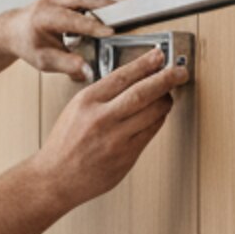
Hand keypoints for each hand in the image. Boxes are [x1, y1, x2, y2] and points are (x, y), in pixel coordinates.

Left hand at [5, 0, 131, 81]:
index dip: (93, 26)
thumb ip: (68, 65)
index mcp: (43, 17)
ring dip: (103, 3)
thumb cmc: (29, 45)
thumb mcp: (45, 61)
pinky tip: (110, 13)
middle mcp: (50, 0)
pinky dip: (98, 3)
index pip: (73, 20)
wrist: (14, 31)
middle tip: (125, 16)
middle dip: (104, 7)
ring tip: (121, 14)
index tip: (111, 32)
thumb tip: (88, 71)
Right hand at [36, 45, 180, 206]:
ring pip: (153, 113)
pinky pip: (151, 132)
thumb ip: (102, 95)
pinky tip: (159, 114)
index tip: (159, 55)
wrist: (55, 178)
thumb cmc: (64, 145)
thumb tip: (133, 79)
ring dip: (166, 100)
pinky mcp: (126, 156)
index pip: (123, 75)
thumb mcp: (76, 109)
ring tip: (168, 93)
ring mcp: (115, 139)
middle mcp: (101, 119)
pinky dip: (158, 119)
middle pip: (143, 92)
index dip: (145, 63)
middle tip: (180, 72)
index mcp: (86, 102)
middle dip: (166, 78)